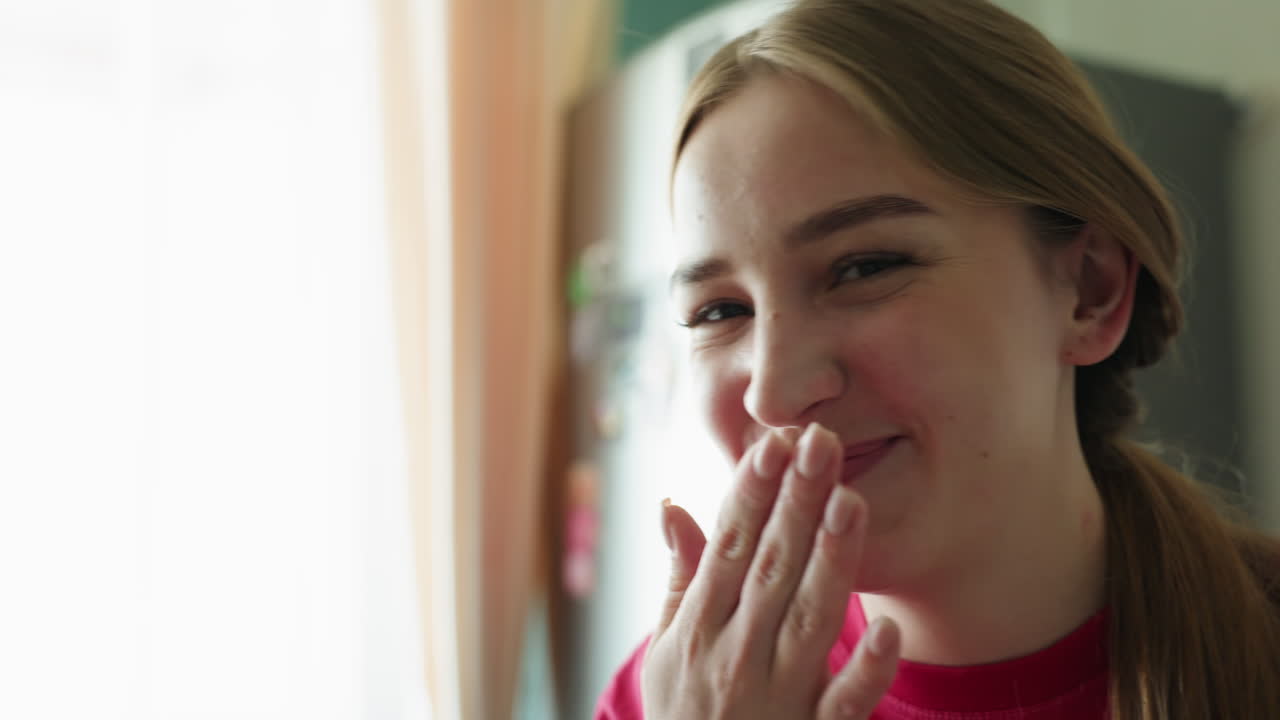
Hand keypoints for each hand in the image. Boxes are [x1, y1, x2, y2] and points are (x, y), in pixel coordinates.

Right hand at [642, 423, 899, 718]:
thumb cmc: (683, 717)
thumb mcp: (665, 652)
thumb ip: (679, 580)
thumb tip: (672, 505)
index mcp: (696, 630)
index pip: (726, 548)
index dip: (750, 493)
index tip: (773, 442)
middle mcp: (731, 659)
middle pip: (768, 570)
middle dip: (794, 503)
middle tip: (820, 442)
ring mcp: (773, 700)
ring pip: (807, 622)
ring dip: (829, 562)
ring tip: (849, 501)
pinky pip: (843, 706)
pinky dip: (865, 671)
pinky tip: (887, 627)